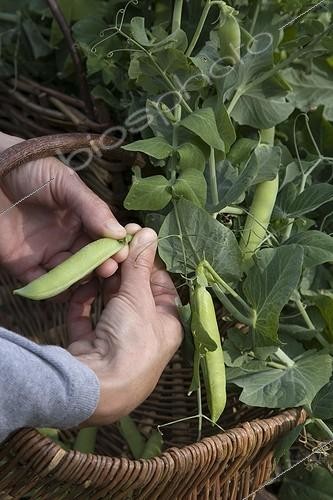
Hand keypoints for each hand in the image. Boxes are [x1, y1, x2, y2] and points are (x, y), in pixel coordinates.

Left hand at [0, 132, 126, 284]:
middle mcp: (66, 238)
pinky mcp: (23, 264)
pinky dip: (53, 291)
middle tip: (108, 269)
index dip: (112, 248)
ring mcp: (46, 252)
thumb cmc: (29, 169)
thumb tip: (120, 233)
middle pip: (89, 260)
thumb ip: (92, 208)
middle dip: (100, 267)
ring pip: (69, 276)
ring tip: (88, 281)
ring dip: (80, 281)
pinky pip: (42, 284)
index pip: (102, 238)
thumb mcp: (66, 184)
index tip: (121, 254)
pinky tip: (65, 290)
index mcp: (81, 219)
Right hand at [67, 227, 182, 424]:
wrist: (97, 388)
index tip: (134, 241)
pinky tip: (80, 284)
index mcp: (166, 325)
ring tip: (94, 260)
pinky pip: (86, 318)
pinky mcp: (90, 347)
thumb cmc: (131, 342)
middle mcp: (143, 333)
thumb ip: (140, 265)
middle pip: (132, 293)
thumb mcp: (138, 298)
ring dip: (101, 282)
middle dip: (122, 270)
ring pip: (108, 304)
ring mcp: (114, 341)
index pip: (160, 286)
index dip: (147, 263)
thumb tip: (149, 233)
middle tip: (110, 245)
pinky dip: (82, 301)